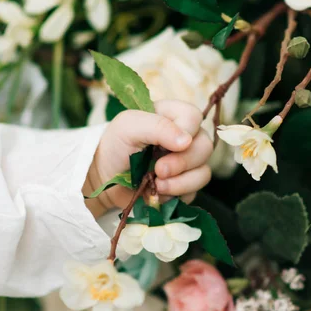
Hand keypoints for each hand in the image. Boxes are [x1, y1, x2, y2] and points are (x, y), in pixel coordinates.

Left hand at [84, 100, 213, 217]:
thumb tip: (186, 141)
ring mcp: (188, 162)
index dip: (185, 132)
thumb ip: (157, 126)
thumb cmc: (115, 145)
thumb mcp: (128, 126)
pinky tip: (158, 193)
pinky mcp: (185, 185)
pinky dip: (177, 195)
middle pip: (205, 146)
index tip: (164, 146)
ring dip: (181, 183)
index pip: (194, 117)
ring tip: (156, 185)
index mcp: (173, 115)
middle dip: (182, 162)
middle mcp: (185, 137)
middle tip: (159, 170)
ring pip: (203, 172)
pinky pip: (194, 191)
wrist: (105, 178)